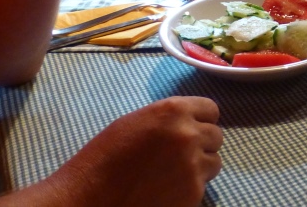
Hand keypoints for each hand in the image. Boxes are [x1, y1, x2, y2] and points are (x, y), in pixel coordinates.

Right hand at [53, 97, 221, 206]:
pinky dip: (189, 188)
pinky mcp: (193, 193)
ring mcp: (193, 166)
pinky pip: (203, 186)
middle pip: (216, 136)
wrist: (91, 196)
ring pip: (214, 162)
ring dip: (200, 167)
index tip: (193, 129)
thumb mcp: (138, 122)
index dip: (202, 120)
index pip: (211, 110)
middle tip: (180, 154)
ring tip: (172, 173)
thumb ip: (169, 119)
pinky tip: (166, 189)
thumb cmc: (106, 156)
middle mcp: (188, 135)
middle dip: (202, 144)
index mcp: (173, 111)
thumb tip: (191, 123)